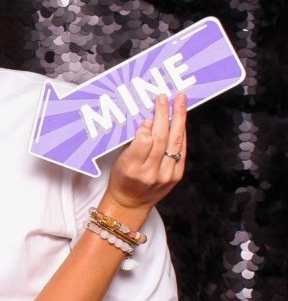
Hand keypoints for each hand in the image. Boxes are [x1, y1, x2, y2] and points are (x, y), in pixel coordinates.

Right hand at [103, 93, 186, 213]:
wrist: (131, 203)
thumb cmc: (122, 179)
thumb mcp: (119, 161)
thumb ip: (133, 143)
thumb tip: (148, 123)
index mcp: (131, 169)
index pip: (144, 143)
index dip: (148, 127)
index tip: (148, 114)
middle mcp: (150, 173)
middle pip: (161, 139)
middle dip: (164, 115)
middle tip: (164, 97)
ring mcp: (166, 175)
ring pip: (175, 142)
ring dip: (178, 119)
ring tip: (180, 101)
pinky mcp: (176, 176)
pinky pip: (181, 150)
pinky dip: (182, 133)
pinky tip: (181, 120)